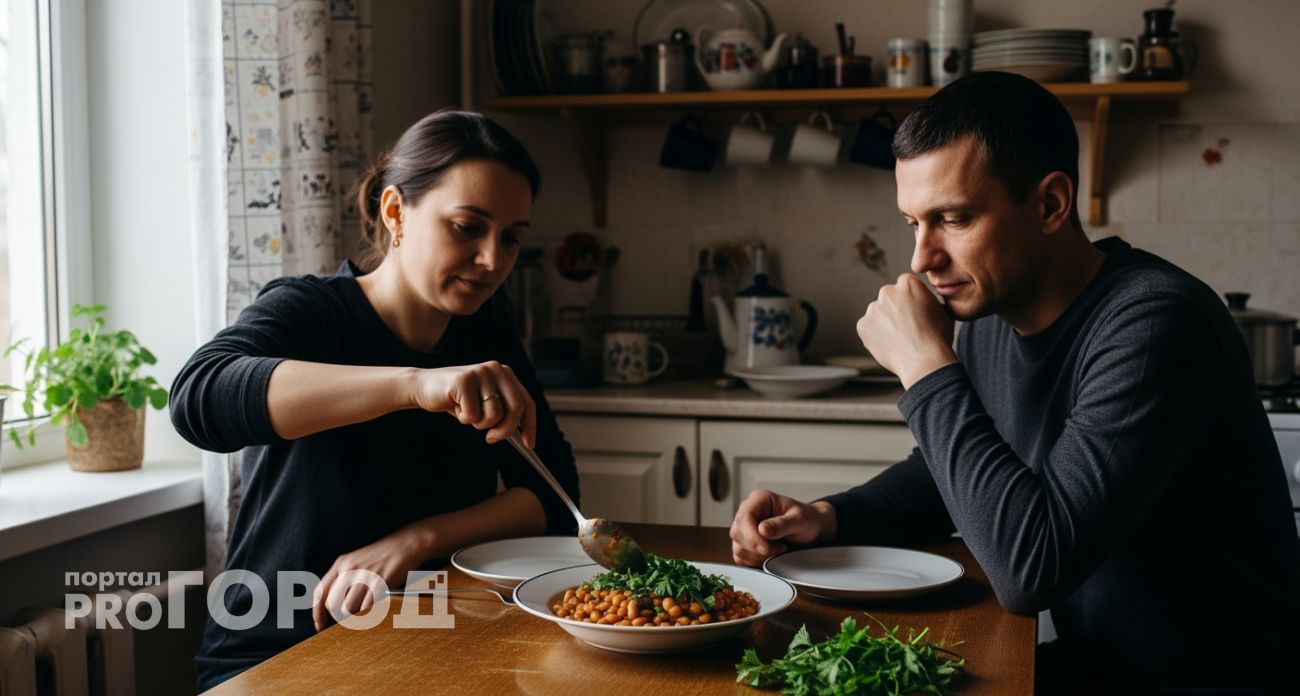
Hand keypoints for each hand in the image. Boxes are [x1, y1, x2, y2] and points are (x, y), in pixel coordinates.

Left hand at [312, 525, 430, 630]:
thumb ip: (345, 580)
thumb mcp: (358, 562)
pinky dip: (370, 612)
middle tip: (349, 619)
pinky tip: (376, 607)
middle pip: (332, 604)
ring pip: (349, 608)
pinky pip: (367, 607)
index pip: (320, 592)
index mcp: (341, 563)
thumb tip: (335, 606)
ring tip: (366, 611)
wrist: (406, 544)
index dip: (317, 613)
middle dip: (339, 616)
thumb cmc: (383, 556)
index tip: (320, 626)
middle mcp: (349, 569)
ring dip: (356, 615)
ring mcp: (364, 576)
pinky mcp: (379, 582)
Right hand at [410, 361, 536, 445]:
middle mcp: (496, 369)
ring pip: (494, 415)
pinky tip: (455, 408)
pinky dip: (464, 419)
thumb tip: (521, 437)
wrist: (423, 386)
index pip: (526, 402)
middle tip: (491, 439)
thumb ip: (502, 413)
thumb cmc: (458, 400)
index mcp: (505, 374)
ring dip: (480, 424)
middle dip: (506, 430)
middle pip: (516, 408)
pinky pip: (473, 415)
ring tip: (468, 414)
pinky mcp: (464, 381)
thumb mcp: (484, 405)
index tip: (529, 445)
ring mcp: (480, 373)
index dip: (530, 425)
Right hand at [730, 489, 836, 566]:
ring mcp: (745, 528)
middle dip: (757, 547)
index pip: (744, 517)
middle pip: (738, 533)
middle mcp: (749, 512)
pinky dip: (755, 562)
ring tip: (777, 549)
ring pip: (738, 547)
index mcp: (760, 499)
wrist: (811, 528)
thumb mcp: (800, 519)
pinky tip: (770, 555)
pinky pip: (741, 557)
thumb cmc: (806, 519)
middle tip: (779, 548)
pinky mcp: (745, 543)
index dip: (752, 535)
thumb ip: (782, 524)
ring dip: (758, 555)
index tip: (766, 549)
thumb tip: (762, 530)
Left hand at [857, 274, 956, 388]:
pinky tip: (889, 344)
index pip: (905, 286)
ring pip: (877, 313)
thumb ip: (928, 301)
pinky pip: (868, 328)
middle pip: (888, 298)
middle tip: (906, 327)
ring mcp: (873, 308)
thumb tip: (925, 302)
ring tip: (899, 339)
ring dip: (884, 322)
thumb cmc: (938, 337)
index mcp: (908, 283)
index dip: (910, 300)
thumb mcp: (942, 311)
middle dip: (894, 309)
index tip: (915, 313)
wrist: (924, 361)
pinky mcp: (863, 325)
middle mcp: (887, 291)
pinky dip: (875, 335)